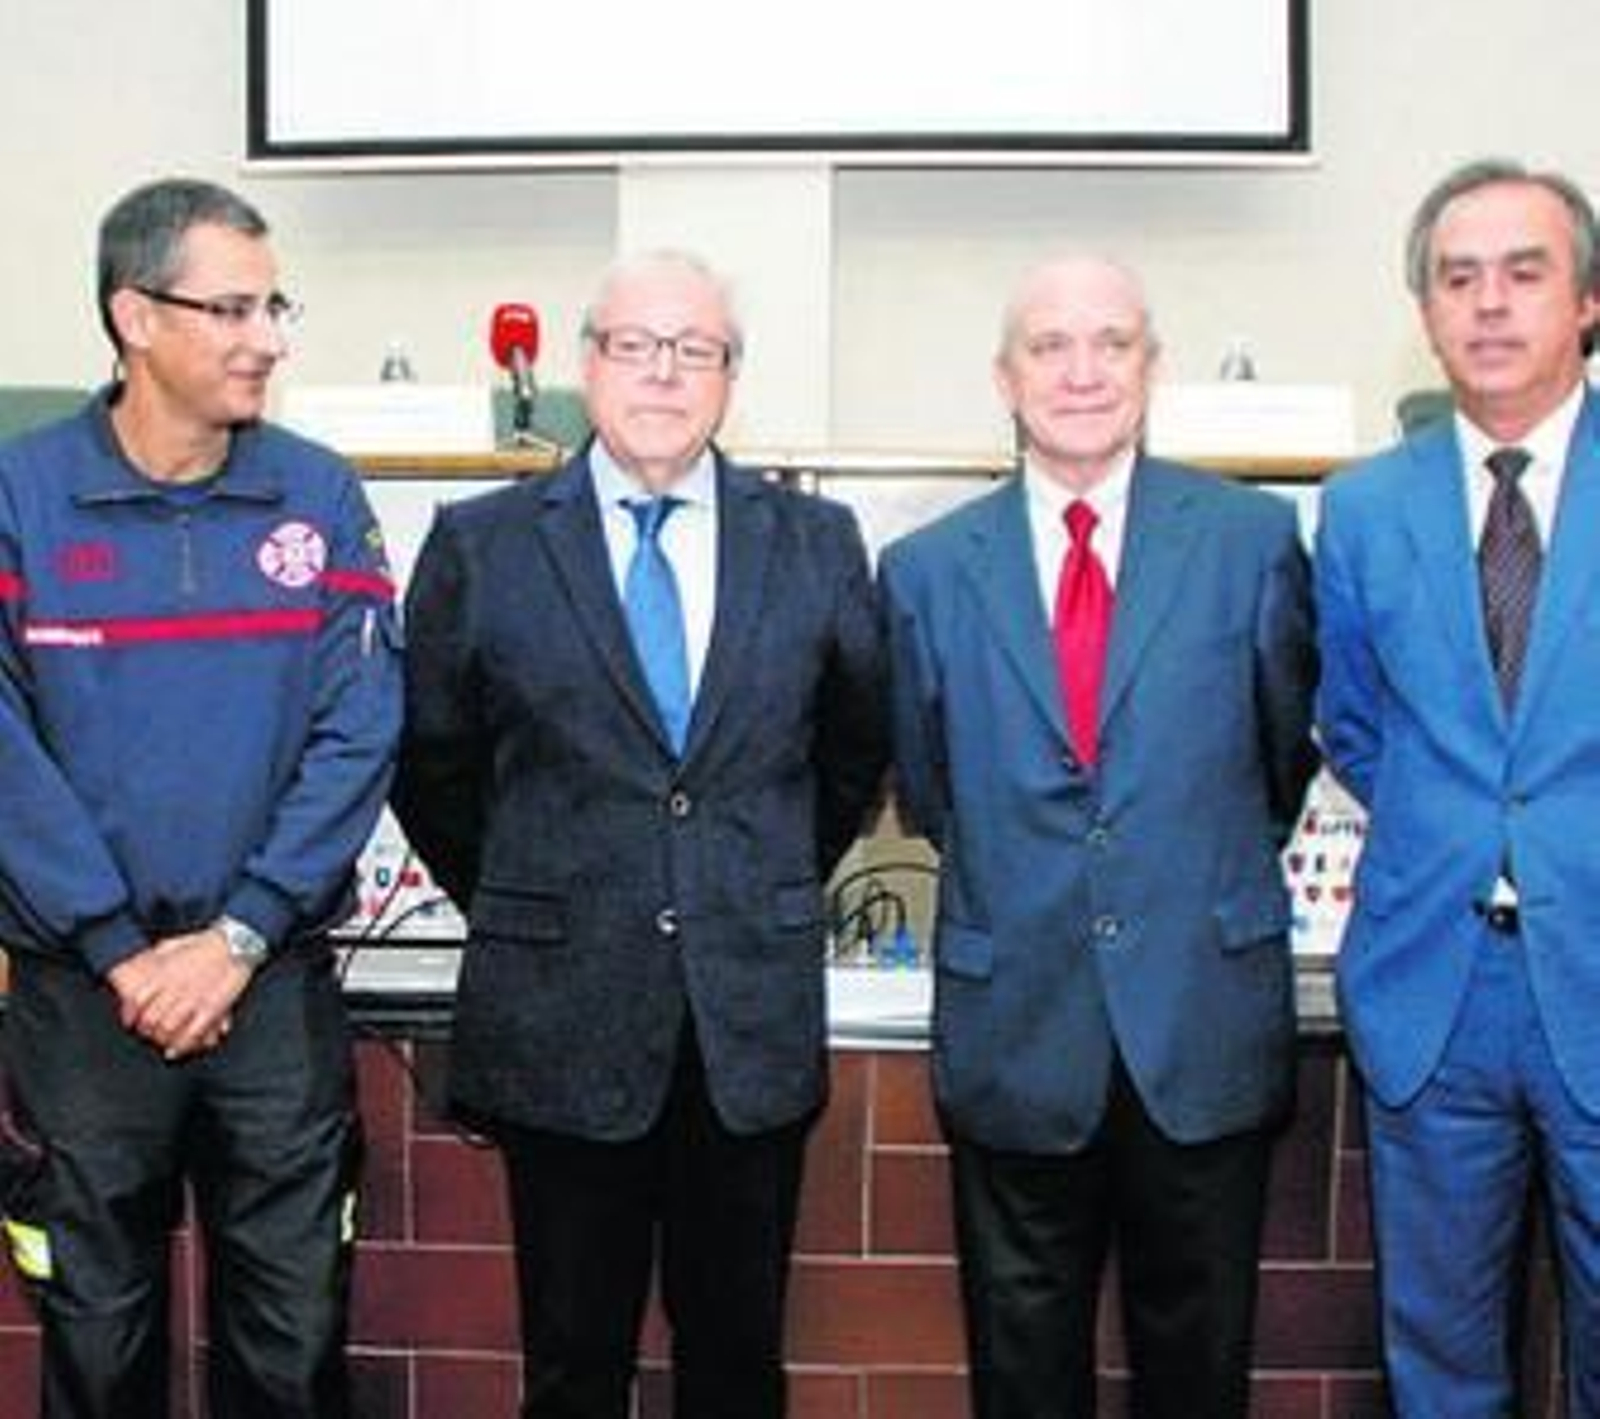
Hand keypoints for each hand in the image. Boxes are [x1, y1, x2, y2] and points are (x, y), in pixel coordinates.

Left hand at [107, 928, 254, 1060]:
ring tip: (162, 1044)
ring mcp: (194, 999)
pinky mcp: (212, 1007)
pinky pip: (193, 1032)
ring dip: (162, 1039)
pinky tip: (175, 1051)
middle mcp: (176, 988)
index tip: (130, 1022)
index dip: (130, 1015)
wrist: (234, 943)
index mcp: (164, 973)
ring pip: (168, 1028)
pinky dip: (182, 1045)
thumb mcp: (174, 944)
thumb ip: (157, 956)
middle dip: (146, 1030)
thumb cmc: (205, 943)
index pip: (137, 1000)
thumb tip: (144, 962)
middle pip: (150, 1018)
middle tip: (148, 1034)